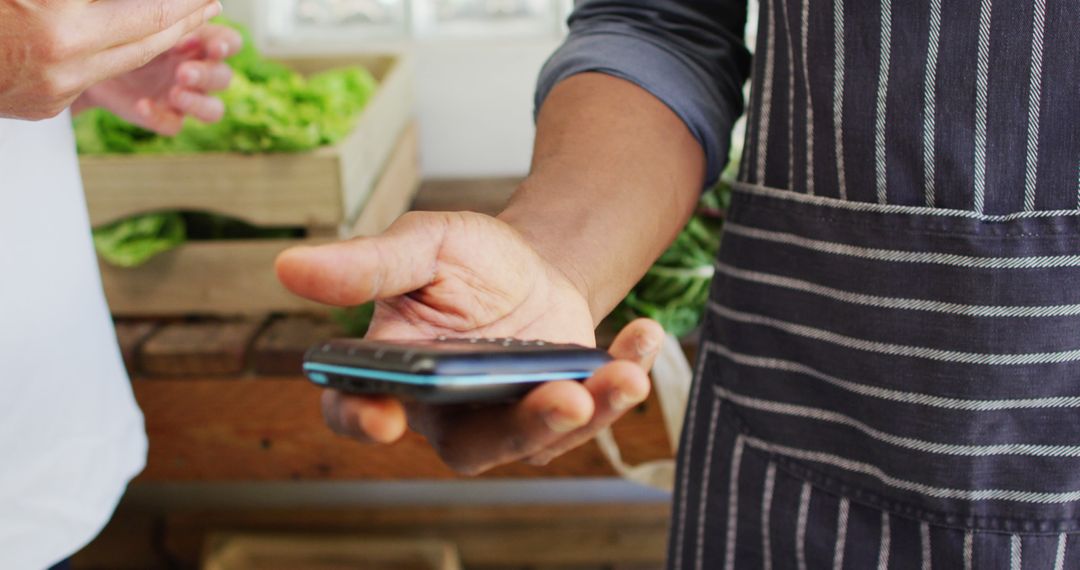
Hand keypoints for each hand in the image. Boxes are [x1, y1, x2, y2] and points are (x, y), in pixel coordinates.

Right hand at [0, 0, 221, 120]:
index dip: (184, 4)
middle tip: (210, 4)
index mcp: (60, 29)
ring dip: (152, 39)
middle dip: (184, 21)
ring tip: (176, 18)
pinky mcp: (40, 107)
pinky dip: (106, 53)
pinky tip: (112, 37)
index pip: (149, 14)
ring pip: (121, 61)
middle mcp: (63, 67)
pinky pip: (86, 76)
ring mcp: (52, 93)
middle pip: (146, 42)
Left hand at [77, 24, 241, 134]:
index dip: (227, 46)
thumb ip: (169, 20)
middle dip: (207, 75)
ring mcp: (185, 97)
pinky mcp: (166, 117)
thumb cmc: (123, 31)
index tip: (213, 46)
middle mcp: (199, 71)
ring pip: (213, 110)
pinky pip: (174, 125)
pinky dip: (160, 117)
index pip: (230, 43)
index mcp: (200, 42)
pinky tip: (142, 105)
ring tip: (174, 93)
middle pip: (224, 78)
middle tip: (184, 72)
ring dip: (198, 102)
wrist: (91, 58)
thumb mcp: (144, 24)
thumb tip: (186, 8)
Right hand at [276, 211, 663, 474]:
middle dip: (520, 428)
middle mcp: (448, 410)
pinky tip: (641, 339)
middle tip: (562, 400)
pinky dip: (622, 379)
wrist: (533, 262)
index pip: (357, 409)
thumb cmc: (467, 258)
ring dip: (585, 413)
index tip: (382, 418)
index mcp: (395, 371)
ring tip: (621, 376)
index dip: (361, 420)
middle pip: (469, 444)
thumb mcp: (424, 244)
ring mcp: (506, 417)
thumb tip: (287, 268)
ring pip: (538, 440)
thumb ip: (369, 264)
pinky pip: (592, 410)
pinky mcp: (560, 411)